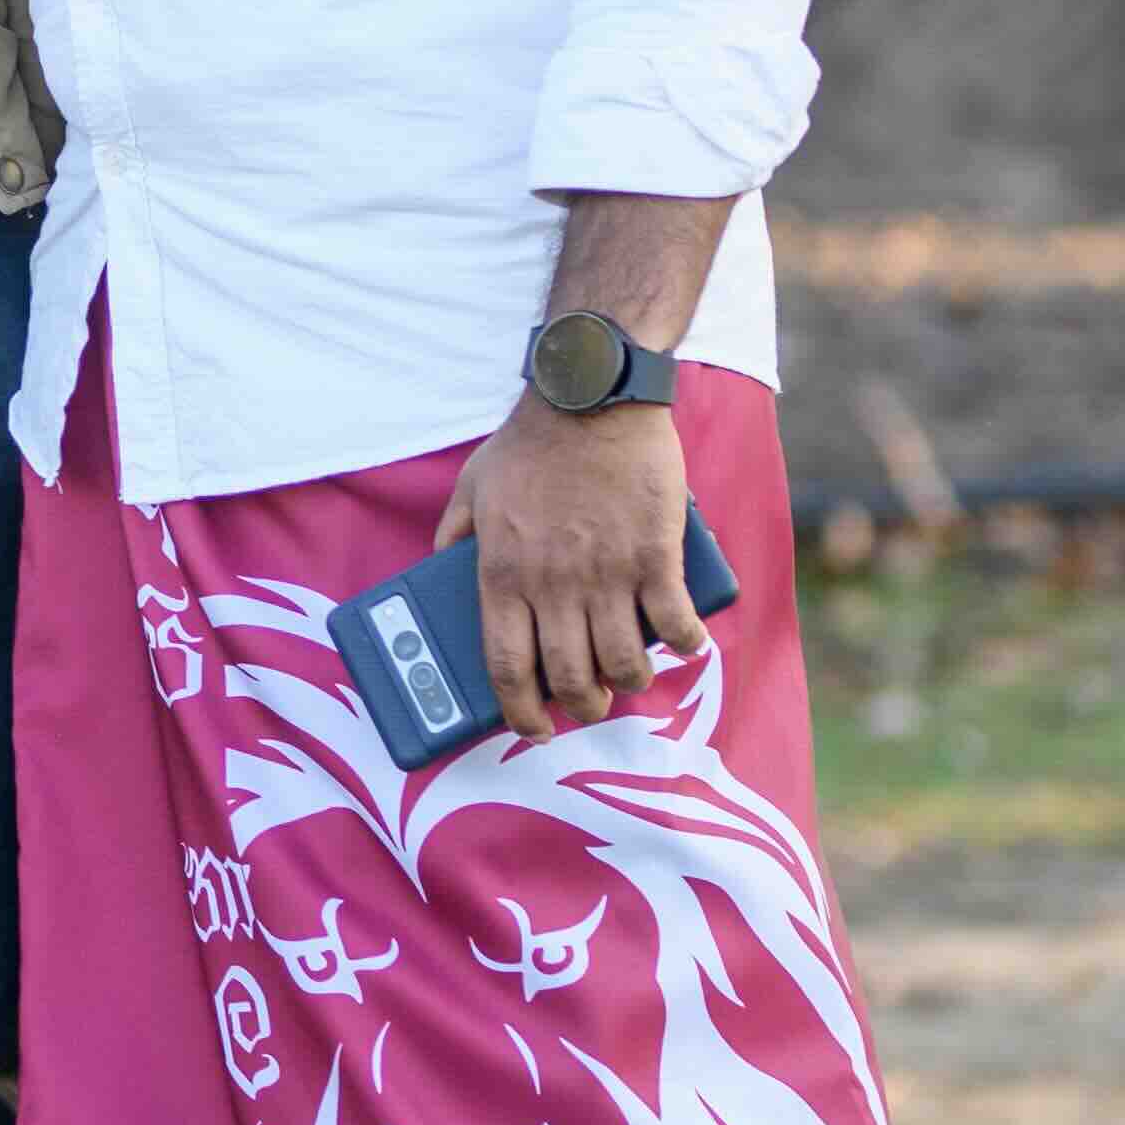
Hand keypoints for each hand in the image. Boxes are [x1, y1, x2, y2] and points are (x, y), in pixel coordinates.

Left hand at [440, 394, 705, 739]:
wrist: (591, 396)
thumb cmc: (531, 441)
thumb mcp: (471, 485)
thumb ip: (452, 533)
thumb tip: (439, 566)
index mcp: (502, 573)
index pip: (506, 667)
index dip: (520, 711)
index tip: (533, 728)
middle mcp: (553, 582)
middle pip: (570, 677)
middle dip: (584, 707)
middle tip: (592, 705)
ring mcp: (607, 572)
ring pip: (622, 661)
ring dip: (632, 682)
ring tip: (633, 677)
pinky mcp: (655, 553)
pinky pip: (673, 621)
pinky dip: (683, 643)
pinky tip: (684, 643)